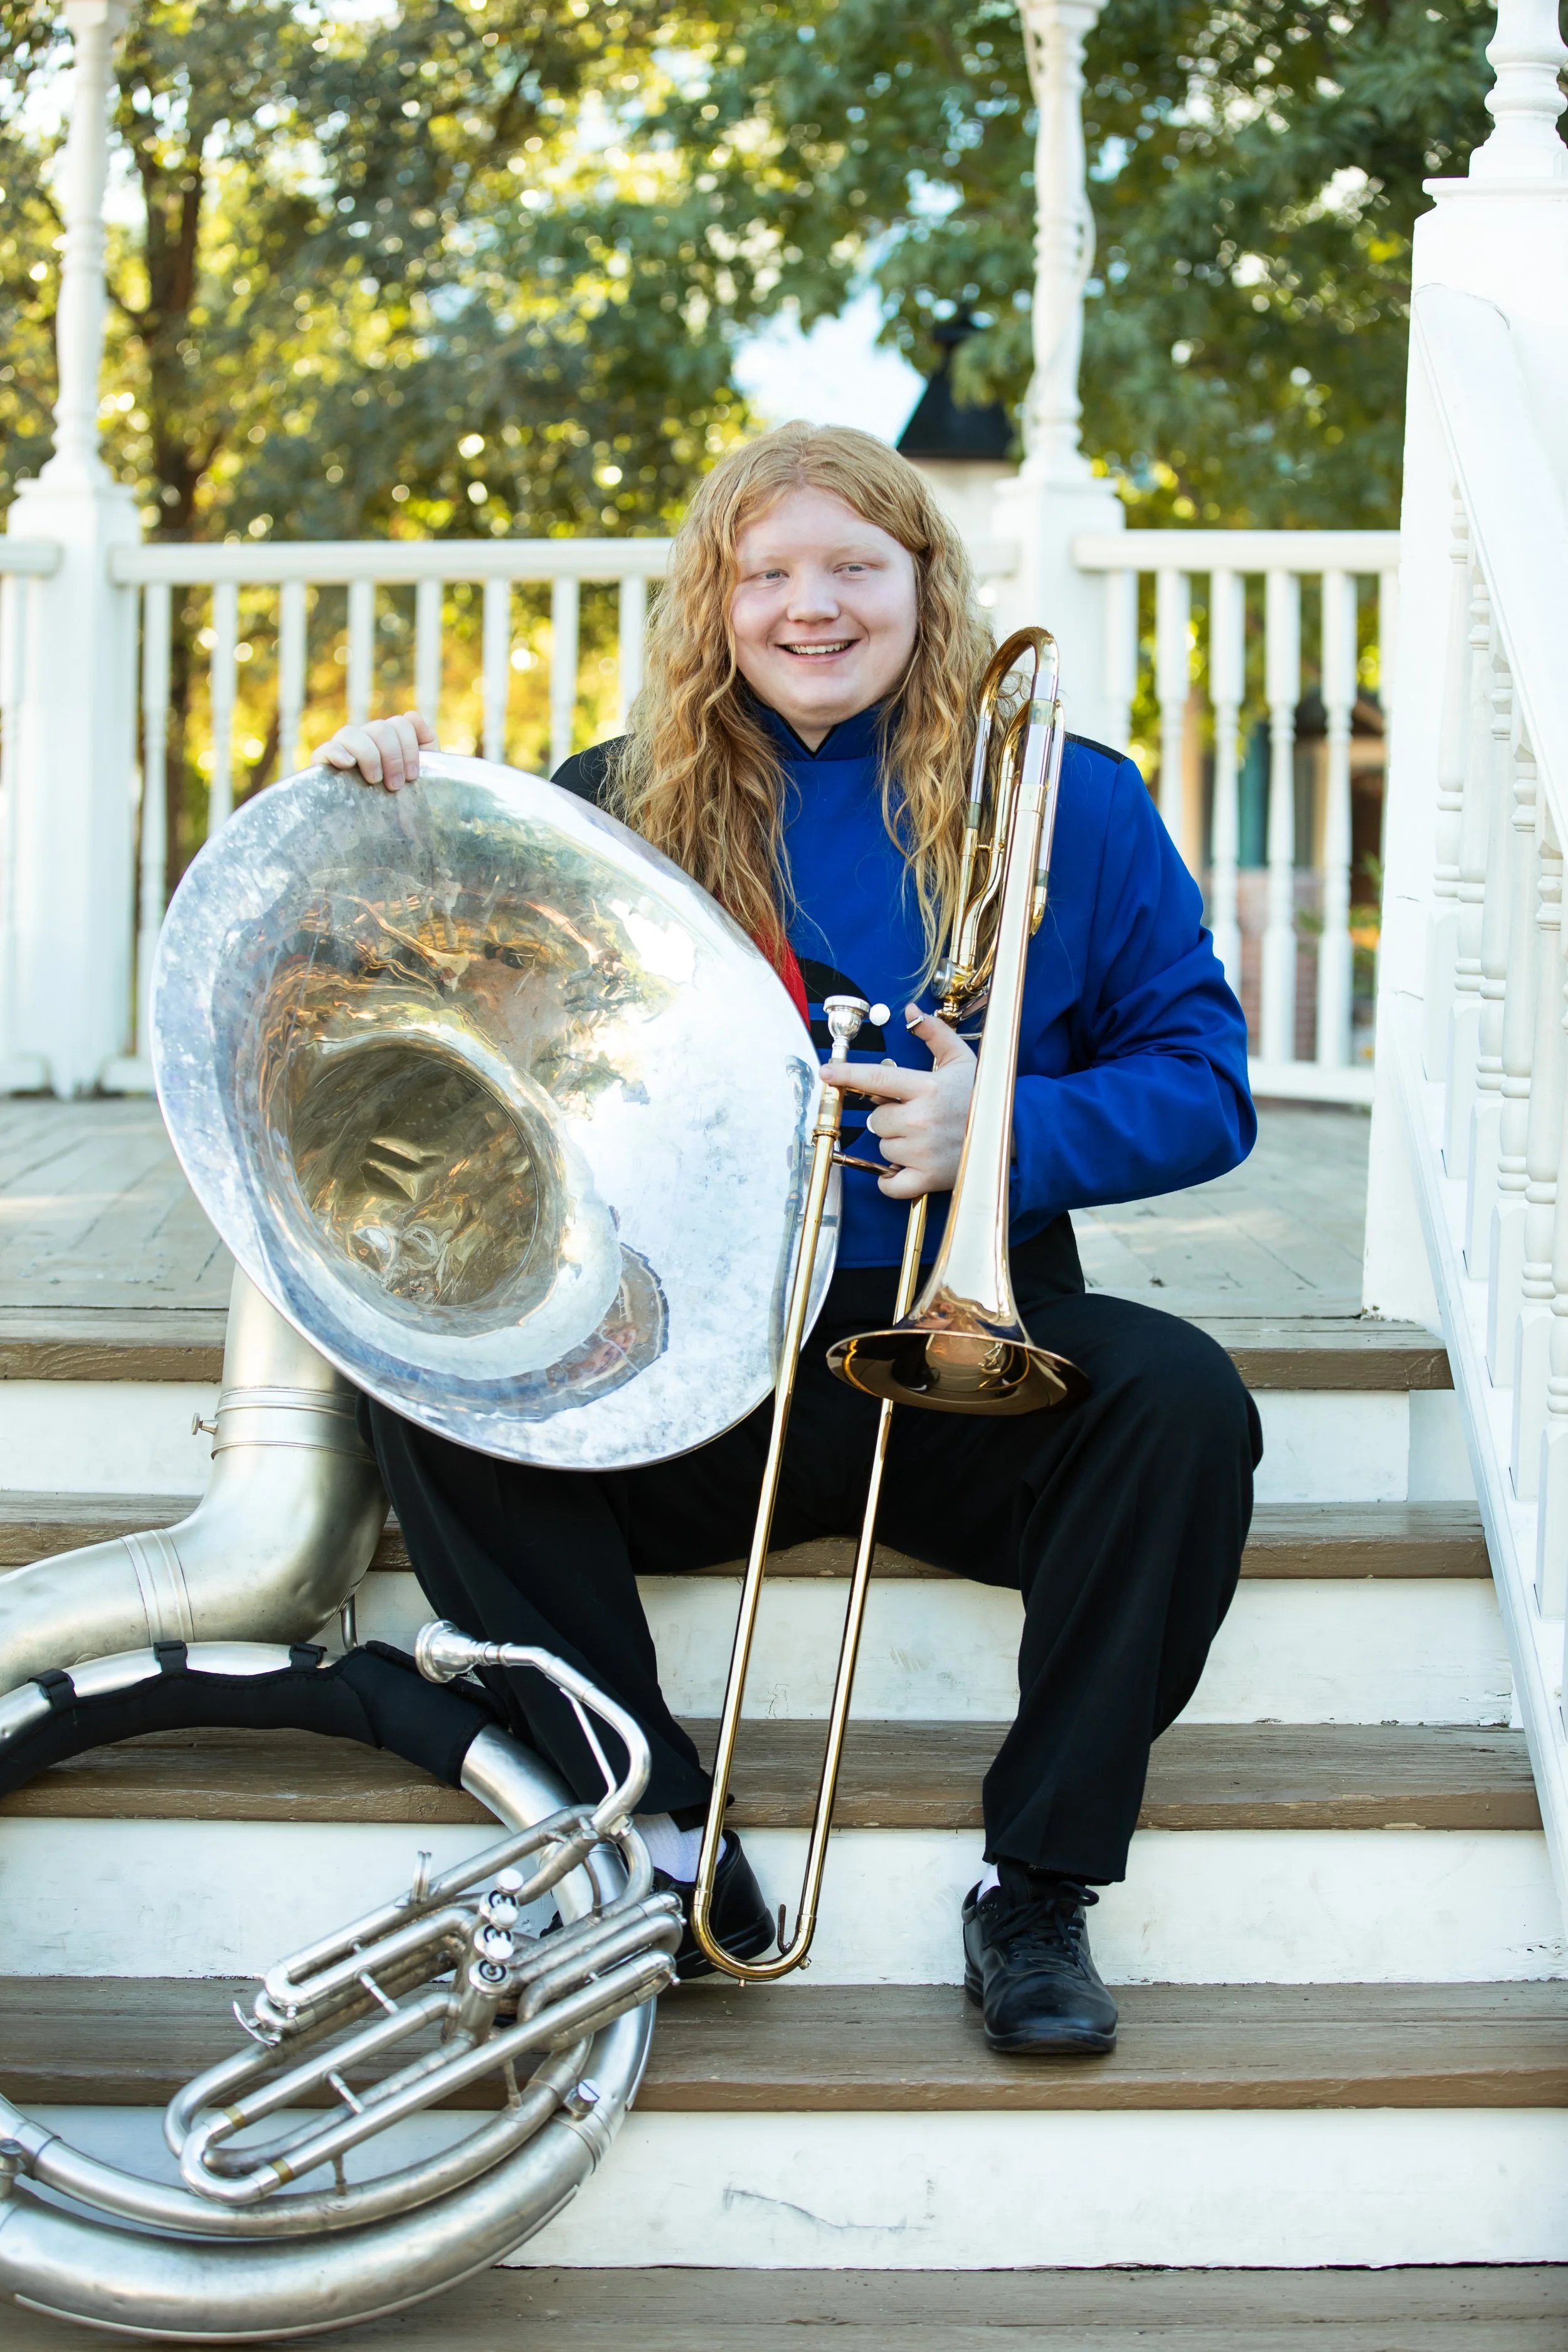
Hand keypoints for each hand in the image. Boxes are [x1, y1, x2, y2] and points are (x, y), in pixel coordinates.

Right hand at [312, 709, 435, 790]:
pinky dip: (338, 753)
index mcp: (388, 738)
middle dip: (393, 758)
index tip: (412, 777)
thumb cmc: (400, 799)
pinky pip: (327, 748)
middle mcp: (365, 738)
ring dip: (369, 756)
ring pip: (352, 733)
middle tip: (396, 786)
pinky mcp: (323, 762)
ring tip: (375, 781)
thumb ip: (425, 743)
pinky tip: (349, 764)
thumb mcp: (421, 772)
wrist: (374, 829)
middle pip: (380, 728)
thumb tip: (412, 715)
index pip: (401, 724)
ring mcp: (343, 748)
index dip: (410, 749)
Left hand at [822, 1003, 975, 1198]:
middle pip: (877, 1121)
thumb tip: (910, 1010)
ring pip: (883, 1149)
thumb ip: (934, 1033)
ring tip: (922, 1139)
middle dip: (889, 1118)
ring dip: (896, 1145)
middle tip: (914, 1117)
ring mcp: (923, 1152)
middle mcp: (922, 1120)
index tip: (826, 1072)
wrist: (1011, 1137)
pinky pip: (891, 1184)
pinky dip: (891, 1182)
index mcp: (927, 1088)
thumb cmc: (981, 1097)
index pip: (876, 1078)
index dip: (846, 1074)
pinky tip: (905, 1170)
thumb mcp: (961, 1059)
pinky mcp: (928, 1178)